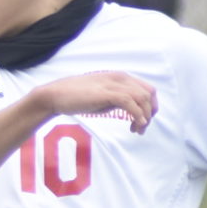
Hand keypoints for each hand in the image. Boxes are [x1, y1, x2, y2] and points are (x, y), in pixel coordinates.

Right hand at [30, 71, 155, 133]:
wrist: (56, 95)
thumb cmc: (77, 97)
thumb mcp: (103, 96)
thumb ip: (118, 99)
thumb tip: (131, 109)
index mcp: (120, 77)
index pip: (148, 89)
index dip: (150, 106)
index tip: (143, 121)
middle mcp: (120, 78)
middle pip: (149, 94)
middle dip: (150, 113)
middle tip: (141, 128)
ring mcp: (113, 85)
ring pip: (142, 99)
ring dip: (144, 117)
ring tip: (137, 130)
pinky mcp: (106, 93)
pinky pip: (130, 103)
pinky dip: (137, 115)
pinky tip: (136, 125)